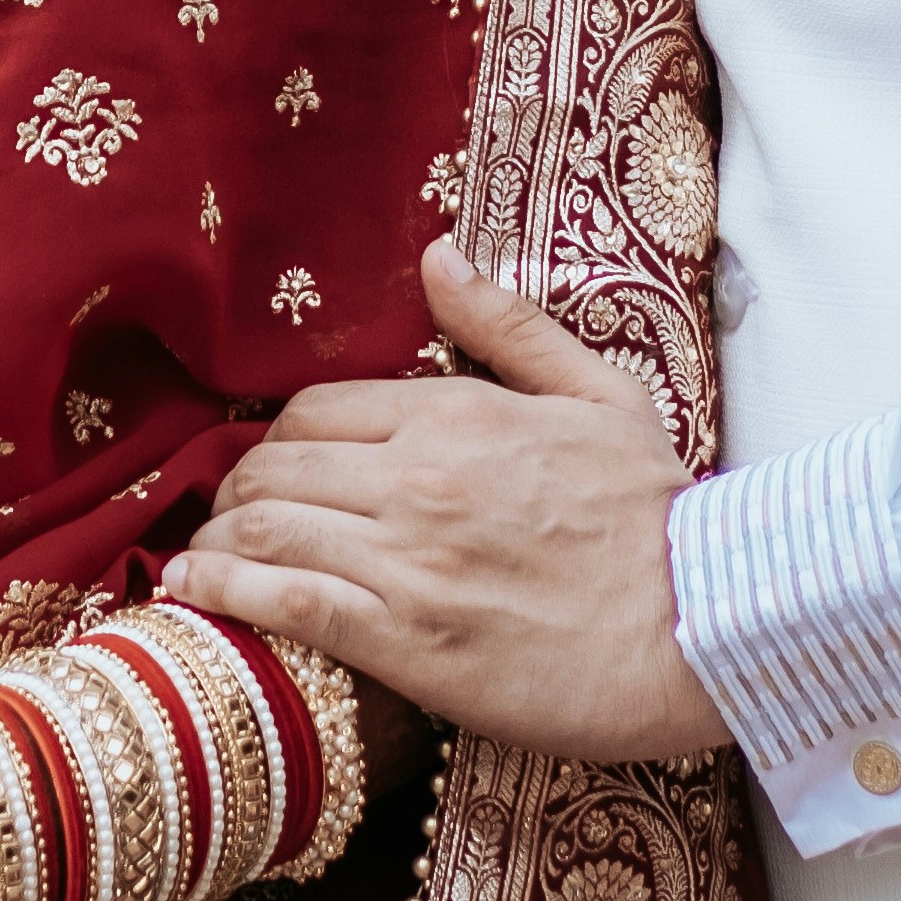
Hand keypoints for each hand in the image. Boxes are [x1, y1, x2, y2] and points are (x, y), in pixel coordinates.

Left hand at [170, 239, 730, 762]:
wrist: (705, 624)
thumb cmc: (660, 515)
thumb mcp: (600, 394)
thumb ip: (510, 327)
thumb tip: (438, 257)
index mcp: (457, 415)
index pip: (318, 410)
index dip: (276, 439)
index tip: (268, 465)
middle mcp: (418, 479)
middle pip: (276, 468)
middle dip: (236, 489)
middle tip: (228, 515)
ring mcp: (409, 562)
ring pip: (268, 530)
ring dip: (218, 540)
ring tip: (203, 556)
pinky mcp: (408, 642)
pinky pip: (288, 603)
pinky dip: (227, 592)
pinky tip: (195, 594)